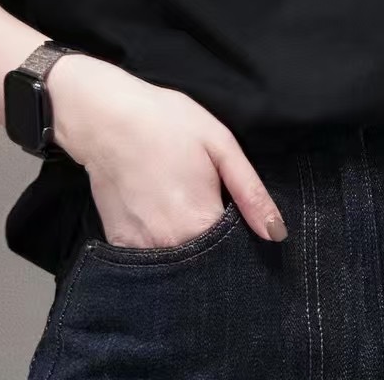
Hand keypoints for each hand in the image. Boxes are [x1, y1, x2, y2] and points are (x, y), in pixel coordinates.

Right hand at [47, 54, 288, 245]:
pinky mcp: (119, 244)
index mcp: (200, 222)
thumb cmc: (166, 123)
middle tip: (208, 208)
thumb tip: (277, 234)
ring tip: (182, 209)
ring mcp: (141, 249)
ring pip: (177, 265)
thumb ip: (250, 193)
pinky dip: (160, 245)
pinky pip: (149, 258)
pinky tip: (160, 214)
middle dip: (215, 249)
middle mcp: (170, 246)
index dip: (243, 241)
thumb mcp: (220, 144)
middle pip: (206, 266)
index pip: (236, 255)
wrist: (106, 116)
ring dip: (187, 249)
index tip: (240, 222)